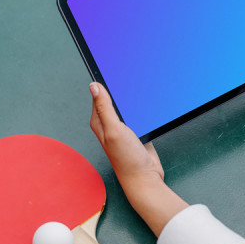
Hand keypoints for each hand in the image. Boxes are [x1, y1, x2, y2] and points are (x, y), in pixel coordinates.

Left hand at [89, 82, 187, 235]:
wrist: (145, 177)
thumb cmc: (126, 158)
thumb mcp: (114, 130)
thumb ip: (104, 108)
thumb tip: (94, 86)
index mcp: (99, 122)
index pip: (98, 95)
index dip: (102, 81)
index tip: (108, 65)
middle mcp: (110, 124)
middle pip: (113, 98)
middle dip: (119, 86)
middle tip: (129, 71)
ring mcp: (124, 128)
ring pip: (127, 105)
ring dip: (134, 97)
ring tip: (142, 82)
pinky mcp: (138, 131)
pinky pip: (139, 114)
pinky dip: (143, 107)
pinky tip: (150, 102)